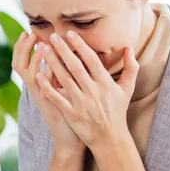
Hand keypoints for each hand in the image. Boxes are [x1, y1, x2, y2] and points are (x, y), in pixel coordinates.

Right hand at [12, 32, 83, 152]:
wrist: (71, 138)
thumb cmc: (70, 113)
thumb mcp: (63, 91)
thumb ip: (62, 74)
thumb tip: (69, 54)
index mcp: (39, 84)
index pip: (23, 62)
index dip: (23, 47)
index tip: (29, 32)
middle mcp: (36, 90)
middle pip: (19, 66)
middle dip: (23, 48)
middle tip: (30, 33)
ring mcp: (42, 99)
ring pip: (29, 76)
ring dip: (34, 59)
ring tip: (41, 45)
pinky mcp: (51, 106)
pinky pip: (44, 90)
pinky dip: (46, 78)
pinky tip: (50, 66)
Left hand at [39, 31, 139, 149]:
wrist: (110, 137)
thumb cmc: (118, 110)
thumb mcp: (127, 88)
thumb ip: (131, 67)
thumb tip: (129, 47)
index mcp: (105, 83)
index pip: (91, 60)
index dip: (80, 46)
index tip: (70, 33)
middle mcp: (93, 91)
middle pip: (75, 67)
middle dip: (63, 50)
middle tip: (52, 36)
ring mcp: (81, 103)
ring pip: (64, 79)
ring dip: (52, 64)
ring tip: (43, 50)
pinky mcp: (71, 113)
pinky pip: (57, 98)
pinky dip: (47, 87)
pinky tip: (39, 75)